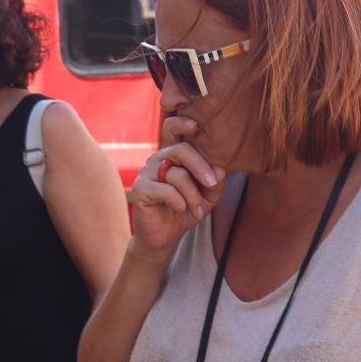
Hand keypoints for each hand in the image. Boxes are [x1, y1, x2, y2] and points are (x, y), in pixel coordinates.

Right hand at [127, 116, 222, 258]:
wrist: (164, 237)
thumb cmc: (184, 212)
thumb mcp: (207, 197)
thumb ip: (214, 183)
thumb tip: (220, 169)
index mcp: (173, 156)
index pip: (175, 132)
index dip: (181, 123)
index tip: (196, 125)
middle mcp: (158, 160)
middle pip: (180, 150)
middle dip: (200, 166)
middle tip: (212, 183)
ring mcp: (146, 174)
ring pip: (177, 174)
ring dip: (192, 195)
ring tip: (197, 210)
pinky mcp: (140, 190)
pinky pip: (165, 190)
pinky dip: (179, 201)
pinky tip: (180, 209)